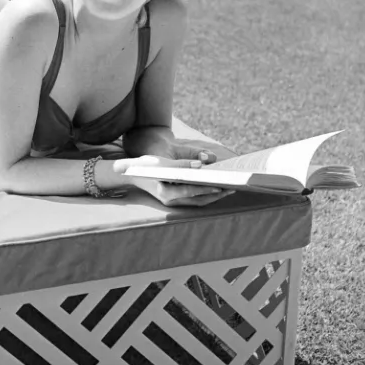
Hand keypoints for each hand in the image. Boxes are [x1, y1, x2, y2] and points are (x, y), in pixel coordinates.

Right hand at [113, 153, 235, 207]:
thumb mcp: (161, 162)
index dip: (206, 188)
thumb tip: (201, 165)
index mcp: (165, 192)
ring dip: (214, 196)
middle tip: (233, 188)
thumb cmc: (145, 165)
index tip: (221, 185)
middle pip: (198, 199)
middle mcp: (170, 201)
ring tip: (229, 188)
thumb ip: (181, 163)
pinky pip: (194, 200)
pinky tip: (216, 189)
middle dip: (216, 194)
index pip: (190, 191)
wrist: (131, 173)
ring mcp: (172, 203)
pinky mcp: (174, 200)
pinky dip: (206, 195)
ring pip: (198, 201)